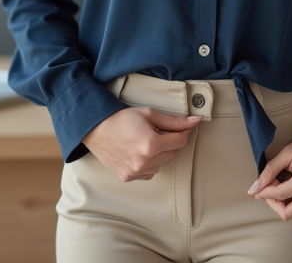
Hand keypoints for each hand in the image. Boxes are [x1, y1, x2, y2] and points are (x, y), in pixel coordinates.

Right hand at [83, 107, 201, 181]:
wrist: (96, 130)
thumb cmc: (121, 119)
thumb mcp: (148, 114)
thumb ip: (173, 120)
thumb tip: (195, 121)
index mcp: (151, 144)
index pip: (180, 141)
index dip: (183, 131)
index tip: (182, 126)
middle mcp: (145, 162)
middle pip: (172, 152)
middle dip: (168, 141)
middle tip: (155, 131)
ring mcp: (136, 172)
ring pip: (162, 164)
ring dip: (159, 154)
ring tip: (143, 141)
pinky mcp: (129, 177)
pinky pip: (150, 172)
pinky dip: (149, 163)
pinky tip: (137, 152)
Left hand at [247, 138, 291, 221]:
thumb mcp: (287, 154)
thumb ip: (269, 171)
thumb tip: (253, 189)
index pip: (277, 195)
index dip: (263, 192)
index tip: (257, 190)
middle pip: (287, 213)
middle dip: (274, 203)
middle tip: (271, 191)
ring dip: (289, 206)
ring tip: (288, 190)